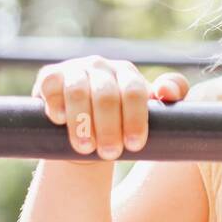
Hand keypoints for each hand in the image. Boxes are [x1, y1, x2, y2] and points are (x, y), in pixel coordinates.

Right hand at [31, 55, 189, 159]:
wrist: (85, 133)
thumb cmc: (121, 125)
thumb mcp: (150, 114)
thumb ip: (172, 97)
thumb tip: (169, 91)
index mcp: (128, 75)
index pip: (135, 92)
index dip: (135, 119)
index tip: (135, 145)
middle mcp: (102, 67)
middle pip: (106, 95)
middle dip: (109, 128)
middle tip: (111, 154)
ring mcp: (75, 69)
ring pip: (78, 91)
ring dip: (82, 121)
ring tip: (86, 148)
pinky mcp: (50, 76)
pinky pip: (51, 85)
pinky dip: (55, 102)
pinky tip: (60, 120)